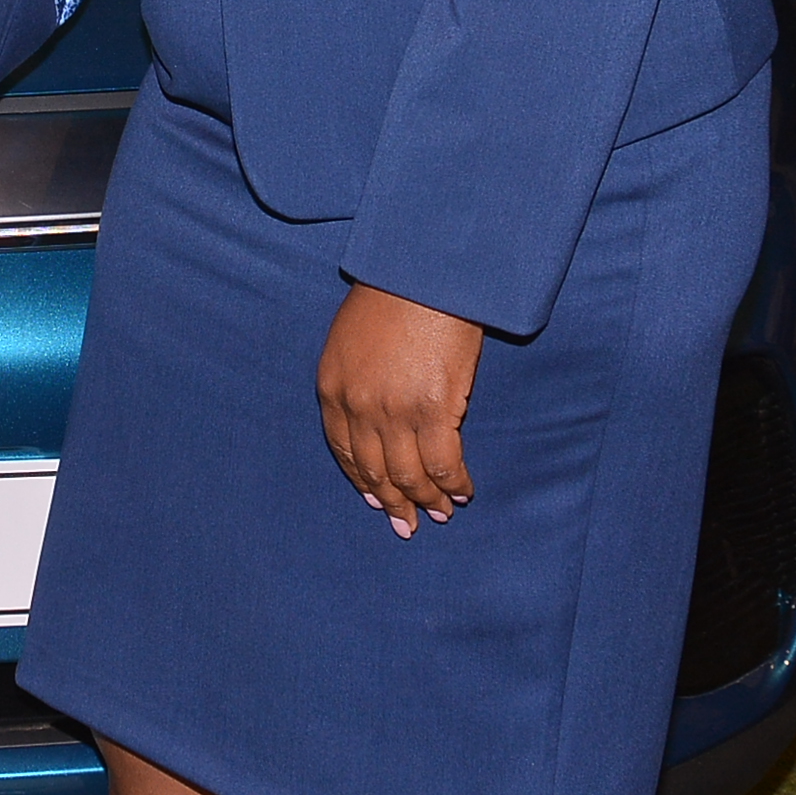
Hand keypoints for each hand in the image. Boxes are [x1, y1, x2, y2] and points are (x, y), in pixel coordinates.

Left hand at [318, 282, 484, 536]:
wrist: (423, 271)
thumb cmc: (392, 293)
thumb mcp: (351, 338)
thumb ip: (355, 379)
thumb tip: (377, 418)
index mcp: (332, 388)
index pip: (344, 451)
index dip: (363, 481)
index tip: (376, 499)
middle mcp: (358, 408)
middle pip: (376, 471)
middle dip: (394, 502)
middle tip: (408, 523)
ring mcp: (394, 413)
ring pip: (410, 476)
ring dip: (426, 500)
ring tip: (440, 512)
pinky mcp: (433, 411)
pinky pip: (443, 464)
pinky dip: (453, 483)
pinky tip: (462, 491)